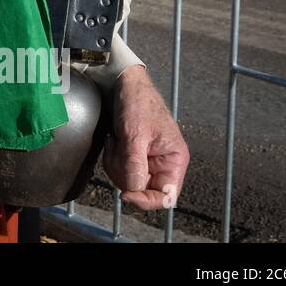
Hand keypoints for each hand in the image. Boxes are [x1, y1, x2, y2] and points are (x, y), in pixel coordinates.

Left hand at [102, 66, 189, 210]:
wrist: (123, 84)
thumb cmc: (138, 102)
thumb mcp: (136, 132)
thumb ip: (135, 163)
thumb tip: (134, 190)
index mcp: (174, 161)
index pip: (166, 197)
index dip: (146, 200)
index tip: (126, 195)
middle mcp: (162, 164)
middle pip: (140, 189)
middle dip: (124, 170)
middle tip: (119, 147)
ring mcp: (145, 161)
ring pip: (126, 180)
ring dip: (115, 161)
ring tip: (117, 139)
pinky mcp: (131, 156)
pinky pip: (118, 168)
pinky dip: (111, 156)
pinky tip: (113, 139)